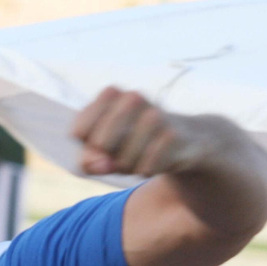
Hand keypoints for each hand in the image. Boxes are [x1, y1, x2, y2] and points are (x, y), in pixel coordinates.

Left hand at [71, 87, 238, 178]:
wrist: (188, 140)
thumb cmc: (137, 143)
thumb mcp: (105, 151)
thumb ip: (89, 160)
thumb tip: (99, 165)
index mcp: (111, 94)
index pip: (78, 131)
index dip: (87, 147)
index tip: (101, 143)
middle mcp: (132, 97)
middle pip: (99, 145)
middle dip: (109, 158)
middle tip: (125, 152)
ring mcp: (154, 115)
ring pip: (122, 160)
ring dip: (130, 167)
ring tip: (144, 155)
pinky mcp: (172, 135)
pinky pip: (145, 168)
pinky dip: (147, 171)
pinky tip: (160, 159)